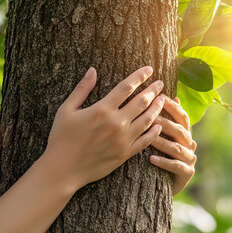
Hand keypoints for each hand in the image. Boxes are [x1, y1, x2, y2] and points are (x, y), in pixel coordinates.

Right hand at [43, 66, 164, 189]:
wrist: (62, 170)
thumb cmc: (61, 138)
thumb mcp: (66, 110)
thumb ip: (81, 89)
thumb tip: (92, 70)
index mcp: (102, 109)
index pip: (126, 87)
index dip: (139, 76)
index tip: (149, 69)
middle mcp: (116, 123)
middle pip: (141, 102)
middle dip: (153, 90)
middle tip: (161, 84)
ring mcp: (123, 139)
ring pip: (147, 120)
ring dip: (157, 108)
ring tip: (164, 100)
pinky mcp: (125, 153)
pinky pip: (145, 141)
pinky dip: (154, 132)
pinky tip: (159, 125)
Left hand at [149, 97, 196, 195]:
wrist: (165, 184)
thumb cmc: (162, 155)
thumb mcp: (163, 136)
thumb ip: (165, 120)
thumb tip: (169, 96)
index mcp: (185, 133)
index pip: (182, 117)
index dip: (174, 107)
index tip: (161, 98)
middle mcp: (190, 144)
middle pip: (180, 131)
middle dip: (166, 124)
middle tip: (151, 118)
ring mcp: (190, 159)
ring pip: (177, 148)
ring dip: (163, 142)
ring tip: (150, 139)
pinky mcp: (187, 173)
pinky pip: (176, 166)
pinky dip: (164, 162)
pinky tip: (151, 159)